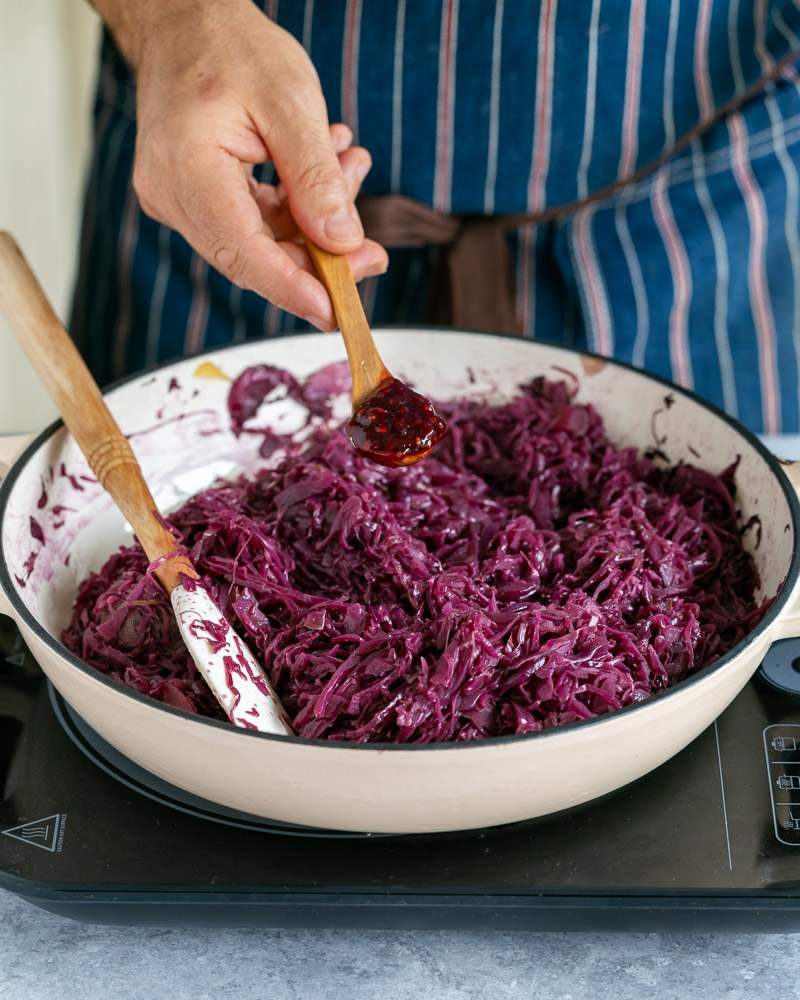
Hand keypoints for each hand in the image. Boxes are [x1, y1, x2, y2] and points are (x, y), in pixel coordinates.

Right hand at [123, 0, 386, 329]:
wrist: (184, 20)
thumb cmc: (232, 47)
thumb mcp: (290, 102)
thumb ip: (316, 178)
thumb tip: (343, 243)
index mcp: (185, 170)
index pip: (243, 253)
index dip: (292, 288)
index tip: (336, 312)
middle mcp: (171, 195)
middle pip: (253, 258)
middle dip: (318, 259)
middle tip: (373, 250)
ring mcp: (178, 200)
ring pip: (258, 244)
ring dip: (313, 223)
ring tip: (352, 169)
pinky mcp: (194, 199)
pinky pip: (252, 224)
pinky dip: (294, 208)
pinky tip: (326, 169)